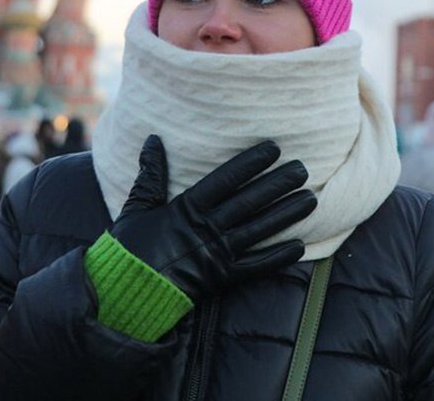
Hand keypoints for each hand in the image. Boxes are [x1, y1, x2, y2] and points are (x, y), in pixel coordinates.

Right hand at [110, 135, 315, 300]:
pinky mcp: (221, 279)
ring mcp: (216, 254)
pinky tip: (299, 246)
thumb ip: (150, 174)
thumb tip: (153, 140)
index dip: (250, 163)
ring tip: (311, 200)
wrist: (122, 294)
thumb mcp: (137, 207)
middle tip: (303, 168)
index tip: (273, 149)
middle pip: (250, 201)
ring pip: (259, 230)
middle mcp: (206, 229)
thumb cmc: (128, 248)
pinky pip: (255, 267)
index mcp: (186, 208)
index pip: (225, 179)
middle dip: (278, 184)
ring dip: (286, 215)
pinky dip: (277, 257)